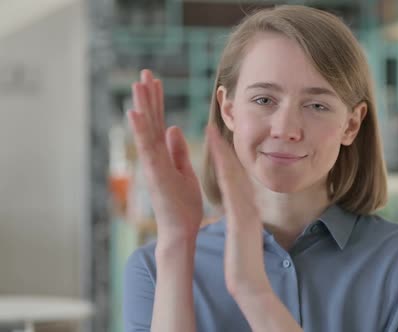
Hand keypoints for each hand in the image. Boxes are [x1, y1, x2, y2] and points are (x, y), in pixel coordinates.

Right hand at [127, 69, 202, 241]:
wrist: (181, 232)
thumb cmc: (183, 206)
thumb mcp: (184, 172)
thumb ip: (178, 151)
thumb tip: (174, 128)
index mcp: (163, 156)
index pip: (159, 123)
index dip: (157, 102)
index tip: (155, 81)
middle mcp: (154, 158)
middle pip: (151, 122)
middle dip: (148, 97)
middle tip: (145, 72)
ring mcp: (153, 165)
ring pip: (146, 131)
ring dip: (142, 107)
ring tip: (138, 83)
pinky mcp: (155, 174)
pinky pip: (147, 149)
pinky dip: (140, 131)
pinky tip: (134, 113)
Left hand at [206, 125, 270, 297]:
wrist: (251, 285)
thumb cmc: (243, 264)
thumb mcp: (241, 237)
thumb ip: (241, 221)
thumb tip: (239, 212)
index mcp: (246, 210)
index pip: (234, 179)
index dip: (226, 158)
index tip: (217, 141)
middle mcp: (248, 206)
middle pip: (235, 172)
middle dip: (225, 149)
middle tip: (215, 126)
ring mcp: (246, 211)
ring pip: (234, 176)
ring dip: (224, 153)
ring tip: (213, 133)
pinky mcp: (241, 219)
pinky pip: (232, 191)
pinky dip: (226, 173)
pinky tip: (219, 159)